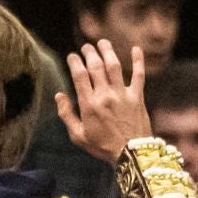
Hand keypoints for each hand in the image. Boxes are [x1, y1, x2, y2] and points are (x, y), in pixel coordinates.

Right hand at [57, 41, 149, 164]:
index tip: (72, 56)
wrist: (131, 154)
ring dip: (108, 51)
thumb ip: (66, 114)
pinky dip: (138, 61)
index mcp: (89, 104)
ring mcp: (122, 94)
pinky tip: (136, 49)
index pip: (80, 75)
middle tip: (86, 47)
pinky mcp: (137, 97)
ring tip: (102, 43)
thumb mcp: (78, 135)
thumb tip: (59, 95)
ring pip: (114, 65)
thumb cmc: (102, 147)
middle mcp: (105, 96)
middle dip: (89, 52)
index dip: (75, 62)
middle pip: (96, 66)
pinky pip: (139, 75)